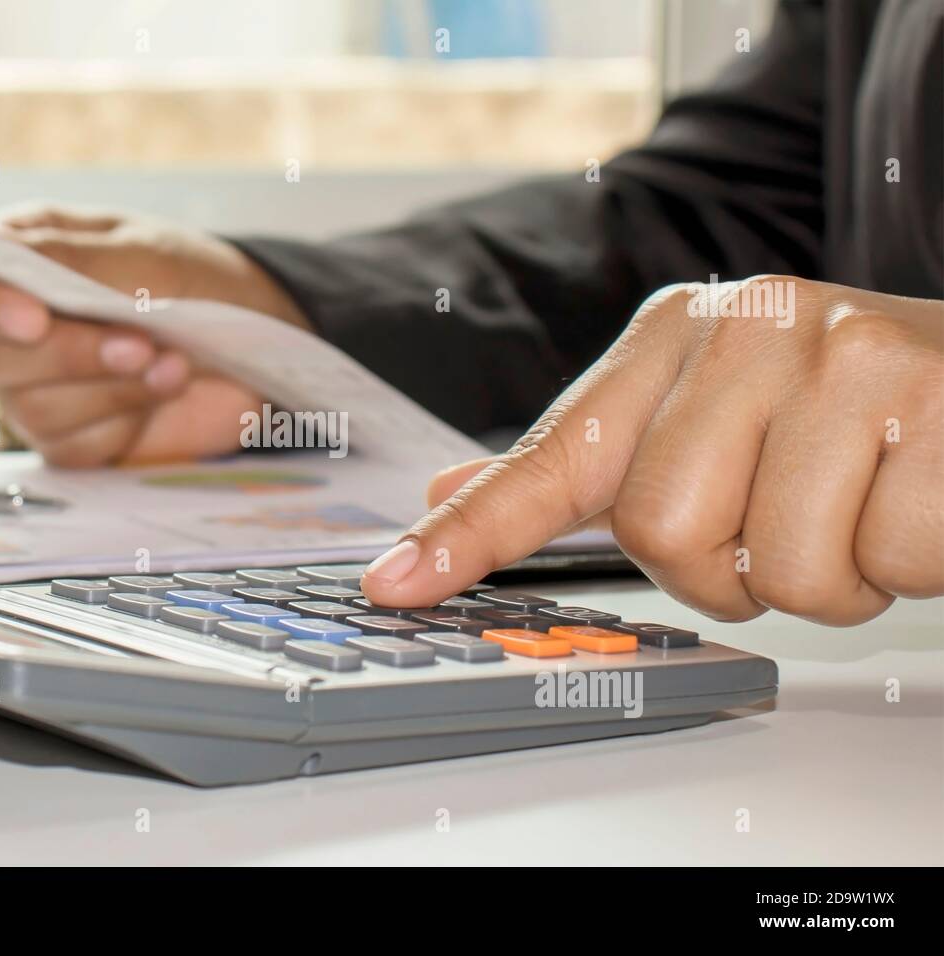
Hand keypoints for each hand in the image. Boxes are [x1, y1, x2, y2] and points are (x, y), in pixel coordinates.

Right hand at [0, 205, 308, 465]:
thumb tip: (3, 254)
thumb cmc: (194, 279)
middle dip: (72, 355)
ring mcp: (38, 387)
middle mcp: (14, 325)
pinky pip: (70, 447)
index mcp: (19, 259)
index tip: (32, 320)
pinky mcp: (72, 436)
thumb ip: (76, 259)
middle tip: (142, 344)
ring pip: (32, 407)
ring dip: (112, 389)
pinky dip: (122, 423)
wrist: (255, 337)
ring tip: (174, 364)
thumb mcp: (147, 254)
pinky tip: (162, 394)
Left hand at [362, 276, 943, 625]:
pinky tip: (915, 501)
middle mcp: (750, 328)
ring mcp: (849, 356)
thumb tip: (440, 496)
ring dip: (824, 578)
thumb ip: (579, 463)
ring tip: (855, 508)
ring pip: (779, 568)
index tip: (395, 582)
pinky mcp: (938, 402)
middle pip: (664, 533)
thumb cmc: (834, 408)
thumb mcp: (703, 412)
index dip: (471, 531)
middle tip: (779, 524)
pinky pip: (888, 563)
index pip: (552, 454)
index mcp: (675, 335)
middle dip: (725, 570)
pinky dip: (905, 566)